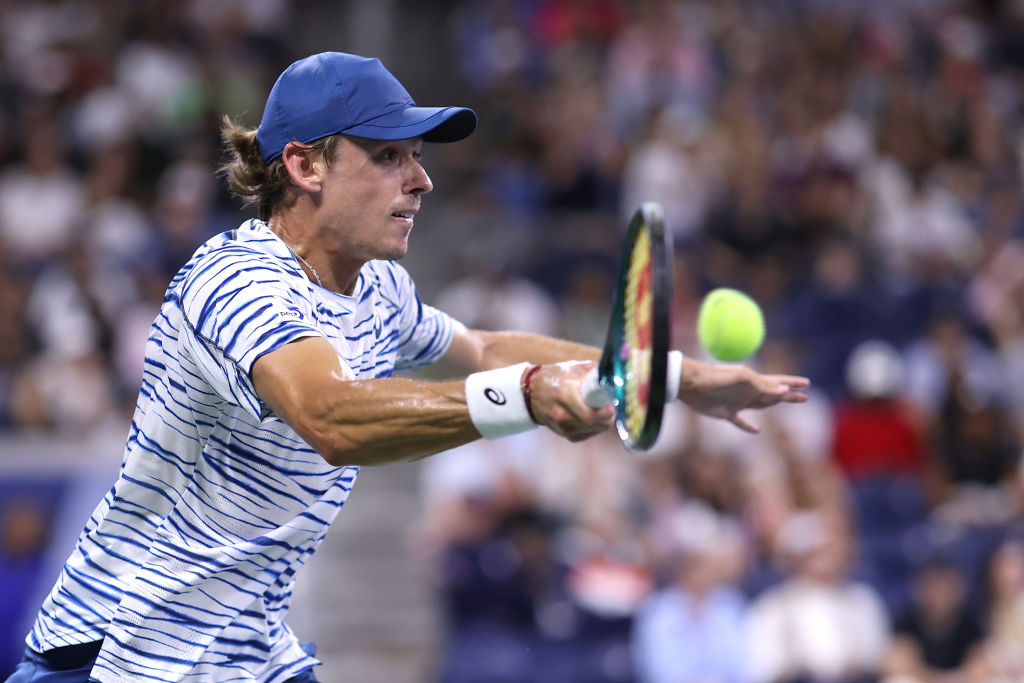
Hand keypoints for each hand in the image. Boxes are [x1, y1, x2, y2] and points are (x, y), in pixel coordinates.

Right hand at [526, 360, 614, 440]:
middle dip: (608, 413)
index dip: (606, 409)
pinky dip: (595, 425)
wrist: (532, 393)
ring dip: (603, 419)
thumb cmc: (557, 377)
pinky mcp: (567, 436)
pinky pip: (590, 433)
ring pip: (597, 429)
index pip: (591, 414)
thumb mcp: (574, 368)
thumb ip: (595, 373)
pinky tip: (590, 414)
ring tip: (598, 406)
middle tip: (609, 403)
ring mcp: (563, 428)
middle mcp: (562, 415)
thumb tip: (615, 378)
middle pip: (597, 423)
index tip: (610, 400)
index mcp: (565, 394)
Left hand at [677, 358, 809, 432]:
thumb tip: (783, 389)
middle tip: (805, 397)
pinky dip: (748, 426)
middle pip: (773, 394)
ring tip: (785, 402)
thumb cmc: (716, 378)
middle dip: (789, 395)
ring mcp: (737, 402)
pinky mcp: (725, 413)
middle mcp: (747, 391)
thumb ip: (761, 384)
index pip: (777, 382)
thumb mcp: (741, 379)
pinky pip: (741, 421)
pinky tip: (756, 431)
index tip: (806, 384)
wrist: (690, 384)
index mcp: (753, 381)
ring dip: (773, 404)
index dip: (792, 384)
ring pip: (760, 405)